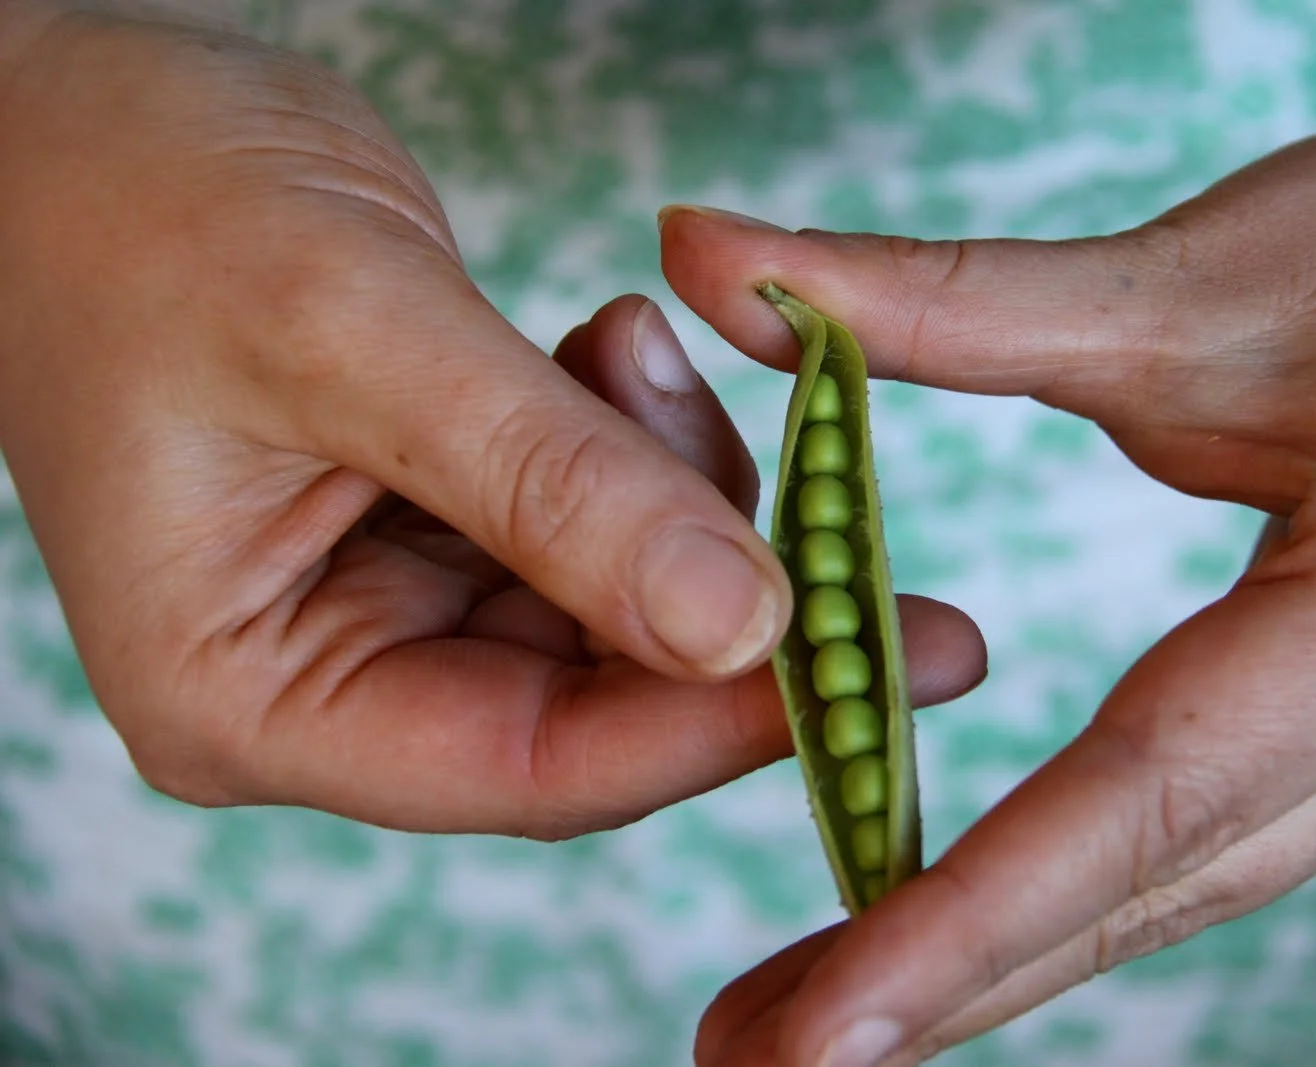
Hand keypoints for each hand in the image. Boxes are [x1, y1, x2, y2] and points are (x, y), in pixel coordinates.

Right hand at [0, 6, 988, 834]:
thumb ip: (548, 484)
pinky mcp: (439, 524)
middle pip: (590, 698)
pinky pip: (590, 521)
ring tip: (634, 354)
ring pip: (611, 606)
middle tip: (836, 490)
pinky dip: (632, 441)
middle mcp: (326, 679)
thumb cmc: (142, 200)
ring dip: (669, 485)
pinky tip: (610, 350)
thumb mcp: (351, 329)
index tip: (888, 660)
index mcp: (252, 695)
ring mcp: (387, 601)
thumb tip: (744, 628)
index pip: (528, 765)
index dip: (713, 723)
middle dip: (719, 589)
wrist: (79, 109)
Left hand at [660, 27, 1315, 1065]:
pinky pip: (1216, 837)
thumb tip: (701, 257)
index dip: (983, 909)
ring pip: (1192, 882)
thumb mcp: (1176, 273)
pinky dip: (1077, 890)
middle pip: (1172, 877)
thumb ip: (934, 298)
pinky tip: (957, 926)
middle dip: (960, 980)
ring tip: (814, 1018)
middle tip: (756, 1051)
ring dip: (1004, 957)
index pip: (1168, 783)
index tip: (826, 1018)